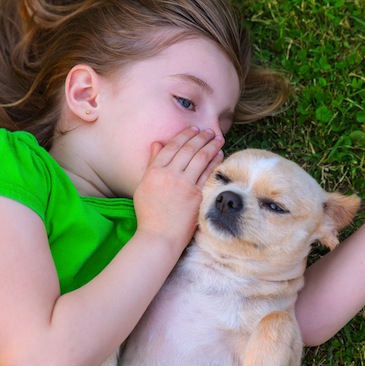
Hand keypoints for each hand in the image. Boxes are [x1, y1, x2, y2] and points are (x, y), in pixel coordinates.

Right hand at [133, 127, 224, 248]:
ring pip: (201, 158)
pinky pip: (208, 174)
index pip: (172, 147)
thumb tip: (158, 143)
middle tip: (210, 131)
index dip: (184, 135)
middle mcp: (170, 175)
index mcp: (154, 171)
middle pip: (188, 149)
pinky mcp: (197, 195)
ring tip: (218, 138)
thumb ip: (152, 163)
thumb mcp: (144, 185)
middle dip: (201, 137)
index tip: (193, 129)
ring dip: (211, 145)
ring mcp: (184, 185)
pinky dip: (215, 162)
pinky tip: (220, 155)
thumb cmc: (149, 213)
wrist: (160, 236)